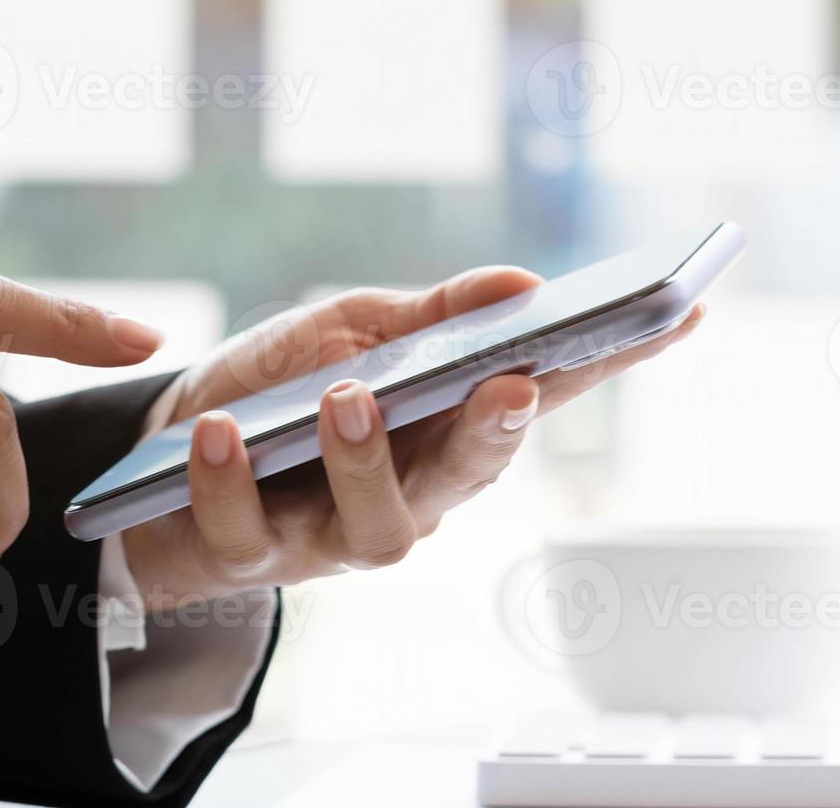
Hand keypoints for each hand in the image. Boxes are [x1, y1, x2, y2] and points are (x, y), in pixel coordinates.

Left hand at [119, 267, 704, 603]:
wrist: (158, 446)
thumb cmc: (276, 385)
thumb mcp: (348, 328)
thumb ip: (430, 314)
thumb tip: (522, 283)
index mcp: (448, 427)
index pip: (544, 393)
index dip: (615, 361)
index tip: (681, 313)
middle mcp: (412, 494)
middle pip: (471, 475)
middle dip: (495, 434)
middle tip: (507, 385)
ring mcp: (335, 534)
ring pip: (377, 524)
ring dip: (364, 460)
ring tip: (345, 398)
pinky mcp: (251, 556)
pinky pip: (246, 529)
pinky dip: (230, 478)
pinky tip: (223, 433)